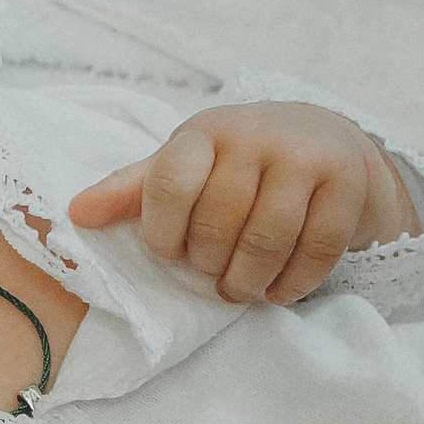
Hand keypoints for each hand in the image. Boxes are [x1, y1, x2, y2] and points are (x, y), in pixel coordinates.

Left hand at [67, 101, 417, 303]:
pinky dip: (292, 283)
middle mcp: (256, 135)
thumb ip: (133, 191)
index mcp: (205, 132)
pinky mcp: (348, 184)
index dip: (163, 232)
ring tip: (239, 288)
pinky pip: (315, 250)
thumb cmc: (241, 164)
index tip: (170, 251)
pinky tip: (278, 291)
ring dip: (247, 281)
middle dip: (208, 264)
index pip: (168, 184)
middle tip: (212, 273)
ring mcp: (305, 157)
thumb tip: (76, 214)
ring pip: (266, 240)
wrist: (328, 140)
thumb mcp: (186, 167)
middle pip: (218, 222)